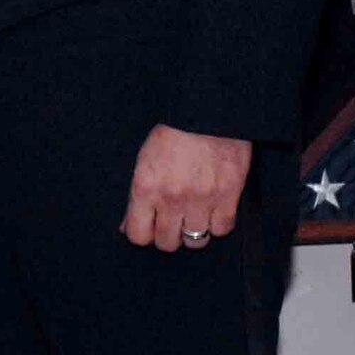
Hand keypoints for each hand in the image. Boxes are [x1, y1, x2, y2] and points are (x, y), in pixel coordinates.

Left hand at [120, 124, 250, 251]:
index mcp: (145, 187)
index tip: (148, 226)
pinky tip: (212, 209)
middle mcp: (172, 198)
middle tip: (171, 220)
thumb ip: (136, 196)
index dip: (142, 233)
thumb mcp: (143, 160)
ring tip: (192, 215)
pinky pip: (222, 230)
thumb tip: (126, 227)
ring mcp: (202, 200)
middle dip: (167, 234)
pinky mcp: (228, 197)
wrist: (206, 112)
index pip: (138, 236)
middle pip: (167, 243)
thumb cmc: (171, 132)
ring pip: (196, 241)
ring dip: (193, 231)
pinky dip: (217, 223)